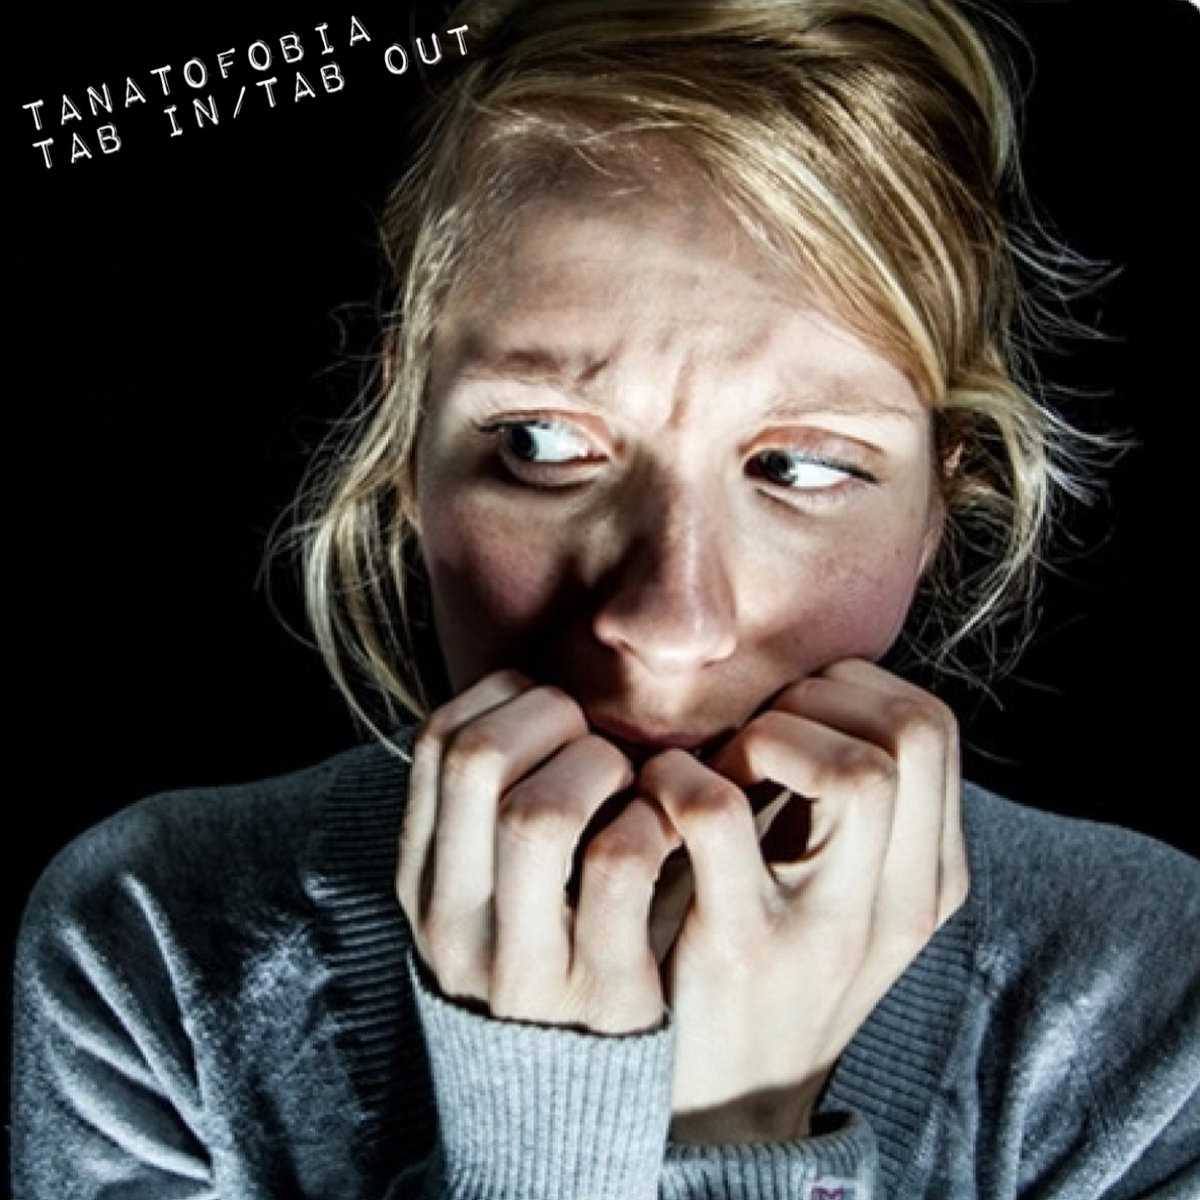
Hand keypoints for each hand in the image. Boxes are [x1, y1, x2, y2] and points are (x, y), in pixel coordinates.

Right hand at [396, 669, 679, 1034]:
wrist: (560, 1101)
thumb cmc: (538, 955)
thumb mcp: (482, 892)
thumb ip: (488, 811)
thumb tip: (533, 696)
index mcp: (422, 882)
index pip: (436, 743)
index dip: (504, 700)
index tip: (553, 712)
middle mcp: (456, 920)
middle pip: (479, 762)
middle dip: (551, 719)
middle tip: (593, 740)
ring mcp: (525, 961)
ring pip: (541, 814)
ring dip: (600, 769)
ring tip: (627, 783)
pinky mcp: (602, 990)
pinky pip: (621, 864)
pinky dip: (650, 823)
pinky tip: (663, 829)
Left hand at [643, 659, 967, 1142]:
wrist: (732, 1104)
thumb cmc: (773, 967)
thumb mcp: (846, 897)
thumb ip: (850, 812)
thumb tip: (804, 695)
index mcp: (928, 880)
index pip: (933, 727)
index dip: (855, 690)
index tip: (793, 715)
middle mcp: (900, 903)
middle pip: (915, 732)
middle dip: (821, 698)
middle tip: (758, 734)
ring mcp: (831, 929)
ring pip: (857, 771)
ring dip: (770, 734)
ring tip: (723, 767)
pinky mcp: (744, 948)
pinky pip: (721, 813)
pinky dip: (679, 778)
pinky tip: (659, 795)